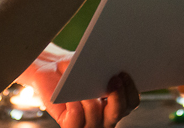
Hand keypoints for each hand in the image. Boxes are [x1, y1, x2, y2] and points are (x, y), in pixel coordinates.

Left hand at [24, 49, 139, 127]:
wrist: (52, 67)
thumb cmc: (76, 65)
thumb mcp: (94, 63)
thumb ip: (107, 68)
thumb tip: (114, 68)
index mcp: (116, 100)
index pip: (131, 102)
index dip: (131, 90)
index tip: (123, 73)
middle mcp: (105, 116)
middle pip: (118, 114)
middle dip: (118, 99)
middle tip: (113, 79)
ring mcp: (87, 122)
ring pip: (96, 122)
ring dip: (92, 104)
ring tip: (85, 90)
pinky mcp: (68, 123)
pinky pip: (75, 124)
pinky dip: (75, 110)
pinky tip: (71, 98)